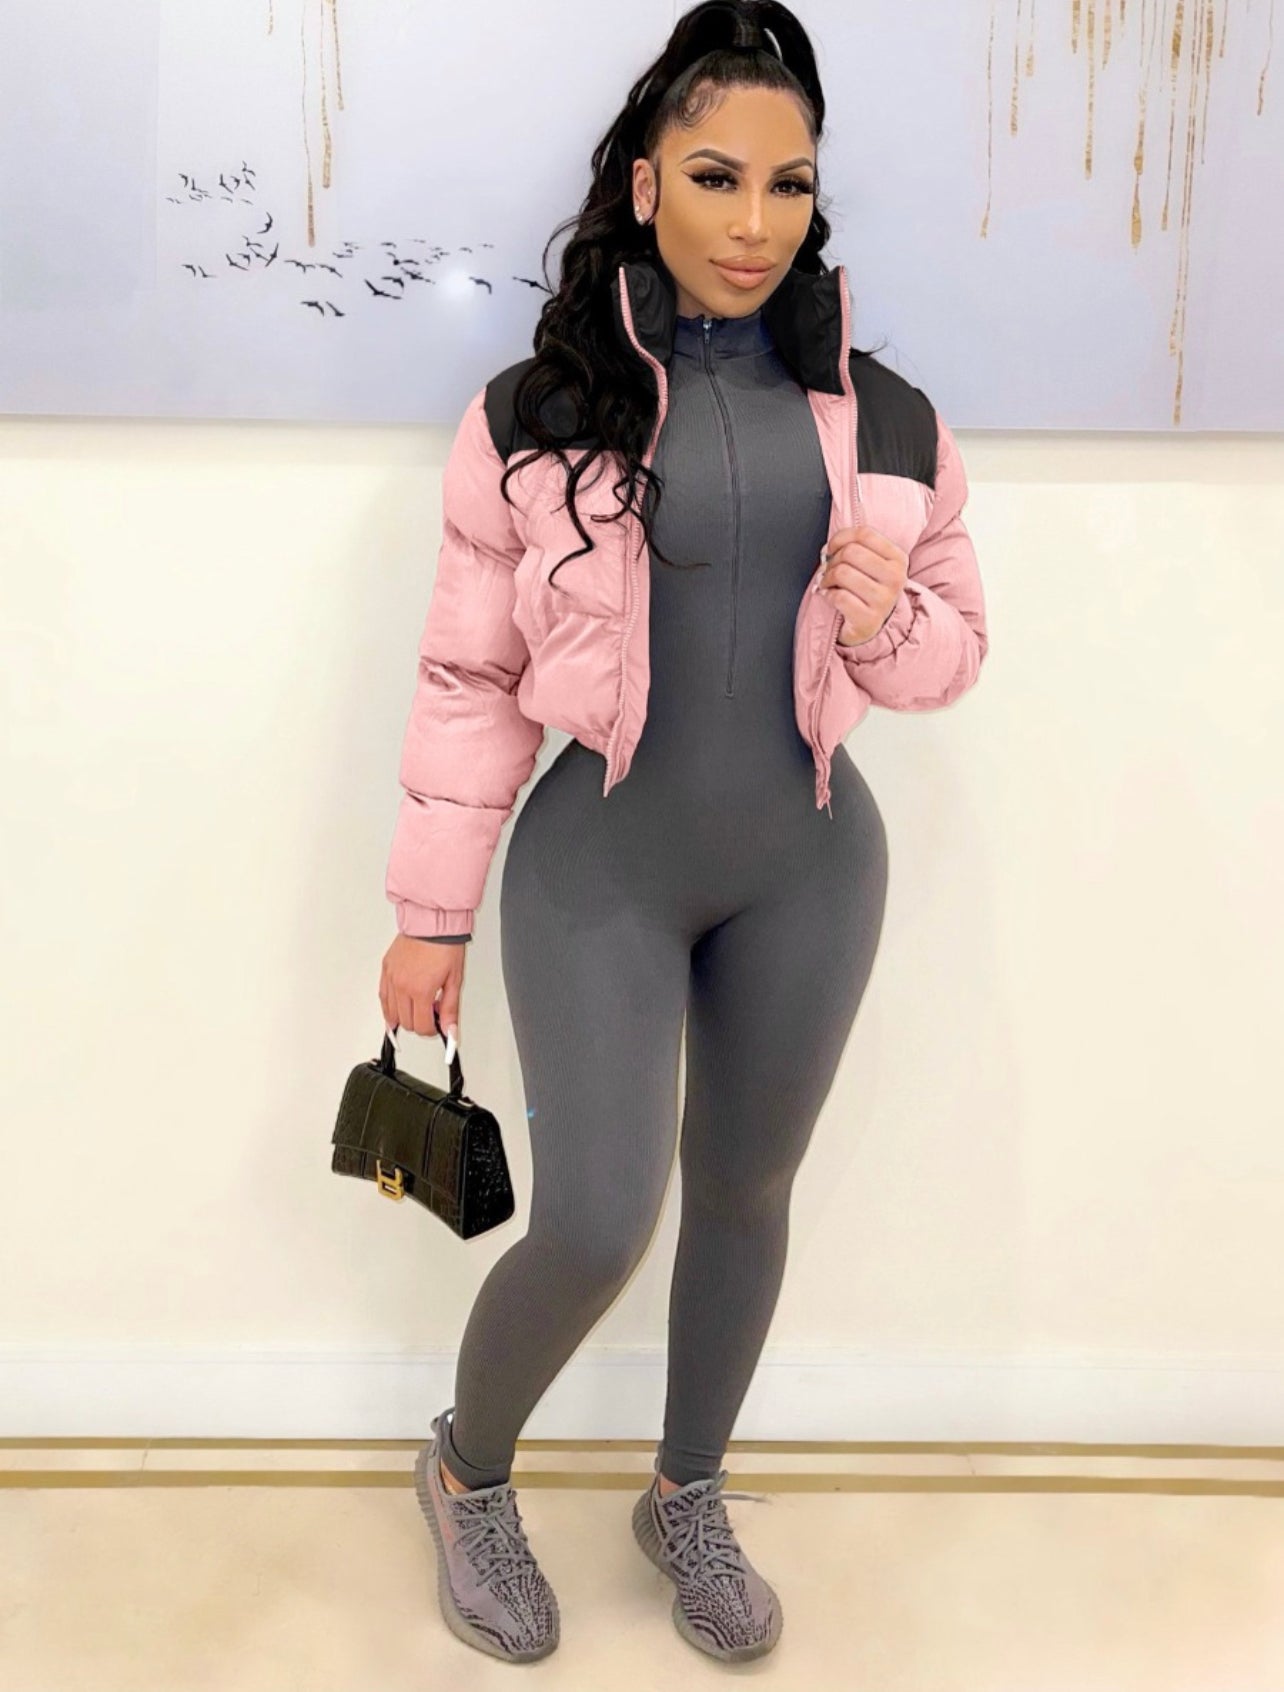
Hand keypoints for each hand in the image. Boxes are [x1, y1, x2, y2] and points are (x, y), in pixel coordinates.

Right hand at [380, 933, 464, 1040]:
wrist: (432, 922)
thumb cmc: (444, 945)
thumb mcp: (454, 980)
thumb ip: (450, 1009)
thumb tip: (450, 1030)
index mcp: (420, 990)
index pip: (421, 1026)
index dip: (431, 1030)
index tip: (437, 1025)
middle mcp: (402, 986)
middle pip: (406, 1022)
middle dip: (419, 1024)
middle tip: (430, 1013)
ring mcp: (391, 978)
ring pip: (391, 1013)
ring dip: (404, 1016)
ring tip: (417, 1008)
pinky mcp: (386, 969)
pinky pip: (382, 996)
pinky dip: (388, 1006)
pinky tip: (395, 1009)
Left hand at [818, 524, 908, 645]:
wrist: (871, 627)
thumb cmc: (865, 591)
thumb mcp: (870, 565)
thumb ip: (855, 548)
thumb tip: (829, 549)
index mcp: (898, 559)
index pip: (865, 533)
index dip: (841, 538)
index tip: (831, 549)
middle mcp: (895, 578)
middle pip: (851, 552)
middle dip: (833, 560)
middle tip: (829, 571)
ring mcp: (884, 600)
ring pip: (843, 572)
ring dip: (827, 578)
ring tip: (828, 584)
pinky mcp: (869, 619)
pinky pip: (839, 596)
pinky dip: (828, 595)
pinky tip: (830, 597)